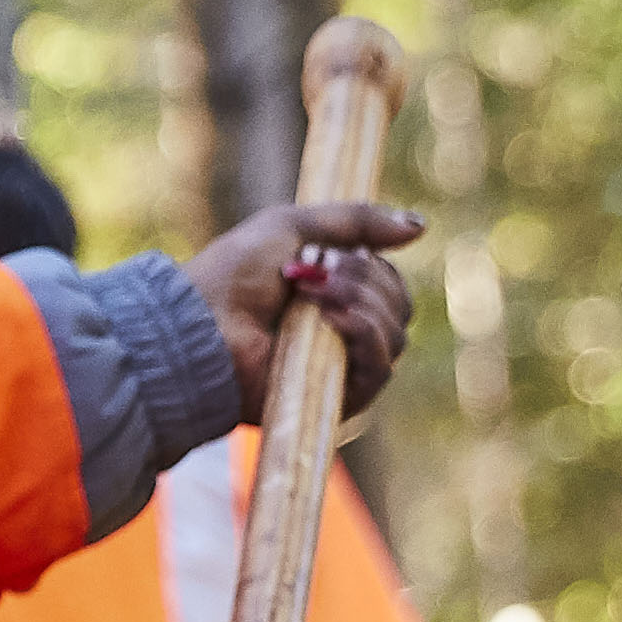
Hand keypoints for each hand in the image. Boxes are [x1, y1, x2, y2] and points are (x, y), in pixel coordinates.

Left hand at [189, 198, 422, 405]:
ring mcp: (341, 368)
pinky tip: (330, 320)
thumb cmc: (235, 274)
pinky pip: (380, 367)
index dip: (372, 265)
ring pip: (394, 334)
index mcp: (335, 297)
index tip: (326, 253)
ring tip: (310, 295)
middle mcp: (343, 334)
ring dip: (360, 302)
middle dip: (364, 279)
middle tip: (314, 270)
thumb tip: (420, 225)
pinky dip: (363, 334)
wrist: (200, 324)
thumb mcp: (294, 226)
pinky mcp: (336, 399)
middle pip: (399, 306)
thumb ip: (357, 223)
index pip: (390, 284)